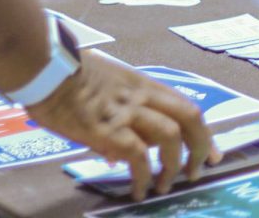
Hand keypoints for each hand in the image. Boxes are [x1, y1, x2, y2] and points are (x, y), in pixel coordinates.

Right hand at [25, 51, 219, 200]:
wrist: (45, 68)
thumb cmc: (68, 75)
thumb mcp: (107, 87)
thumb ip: (122, 112)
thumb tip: (119, 152)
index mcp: (144, 84)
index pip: (186, 106)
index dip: (204, 132)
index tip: (213, 153)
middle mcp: (143, 96)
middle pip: (189, 118)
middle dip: (201, 147)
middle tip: (197, 171)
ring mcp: (126, 111)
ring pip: (169, 136)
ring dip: (172, 165)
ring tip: (165, 186)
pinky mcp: (106, 128)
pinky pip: (136, 155)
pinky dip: (142, 175)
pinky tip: (138, 191)